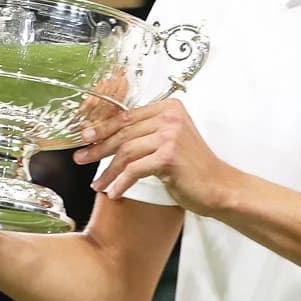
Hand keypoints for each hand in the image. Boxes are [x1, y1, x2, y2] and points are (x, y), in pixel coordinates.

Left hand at [76, 99, 237, 212]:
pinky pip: (134, 169)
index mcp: (170, 108)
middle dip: (98, 148)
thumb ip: (147, 133)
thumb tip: (108, 136)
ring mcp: (170, 135)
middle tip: (81, 158)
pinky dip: (121, 182)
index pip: (127, 116)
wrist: (219, 186)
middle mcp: (170, 117)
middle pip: (124, 132)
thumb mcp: (171, 141)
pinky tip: (115, 192)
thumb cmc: (194, 168)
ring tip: (99, 183)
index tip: (86, 137)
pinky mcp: (168, 156)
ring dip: (108, 170)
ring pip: (126, 152)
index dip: (103, 128)